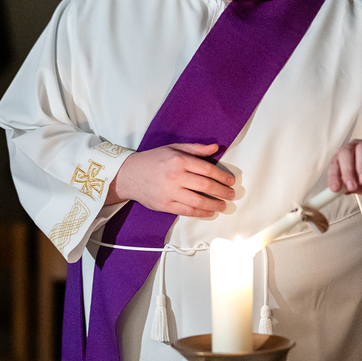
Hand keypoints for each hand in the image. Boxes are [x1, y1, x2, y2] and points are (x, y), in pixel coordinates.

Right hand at [105, 142, 234, 217]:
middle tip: (231, 194)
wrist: (129, 175)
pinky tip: (210, 212)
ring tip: (223, 205)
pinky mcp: (165, 205)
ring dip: (214, 204)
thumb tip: (216, 148)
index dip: (222, 176)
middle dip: (222, 191)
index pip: (207, 169)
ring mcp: (170, 192)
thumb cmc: (153, 160)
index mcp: (179, 160)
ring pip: (198, 201)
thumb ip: (195, 148)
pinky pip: (187, 210)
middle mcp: (175, 176)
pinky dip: (201, 212)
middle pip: (205, 186)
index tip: (230, 181)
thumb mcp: (173, 148)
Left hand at [327, 138, 361, 196]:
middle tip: (352, 186)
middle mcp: (352, 148)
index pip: (334, 165)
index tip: (335, 189)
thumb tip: (347, 191)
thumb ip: (356, 189)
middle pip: (345, 154)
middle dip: (347, 172)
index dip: (333, 177)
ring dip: (361, 166)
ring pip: (360, 150)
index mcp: (342, 158)